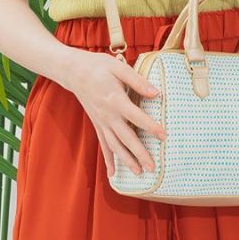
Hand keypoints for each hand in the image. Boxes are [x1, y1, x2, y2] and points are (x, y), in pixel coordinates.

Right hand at [64, 48, 166, 178]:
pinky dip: (108, 159)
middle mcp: (108, 115)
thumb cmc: (98, 67)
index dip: (151, 127)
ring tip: (139, 172)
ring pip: (114, 145)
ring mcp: (101, 122)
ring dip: (126, 160)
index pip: (136, 117)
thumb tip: (156, 92)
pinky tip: (112, 173)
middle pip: (126, 138)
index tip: (164, 136)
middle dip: (139, 153)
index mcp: (115, 100)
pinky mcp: (97, 124)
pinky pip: (103, 144)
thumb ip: (137, 81)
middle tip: (153, 167)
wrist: (74, 71)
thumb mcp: (118, 68)